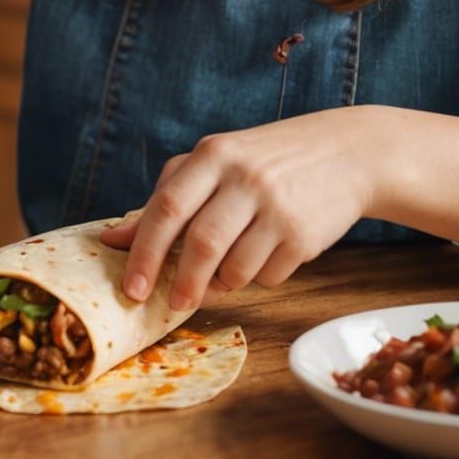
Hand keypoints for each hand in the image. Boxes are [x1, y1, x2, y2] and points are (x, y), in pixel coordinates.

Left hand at [101, 108, 388, 310]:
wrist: (344, 154)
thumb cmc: (262, 161)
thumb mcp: (214, 163)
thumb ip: (166, 197)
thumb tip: (114, 241)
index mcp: (212, 155)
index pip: (167, 208)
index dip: (144, 251)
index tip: (130, 287)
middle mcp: (244, 178)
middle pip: (200, 244)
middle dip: (181, 282)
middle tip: (173, 304)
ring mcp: (277, 207)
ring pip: (234, 269)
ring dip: (222, 282)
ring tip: (226, 268)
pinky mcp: (304, 235)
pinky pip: (267, 276)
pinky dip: (256, 277)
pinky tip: (265, 253)